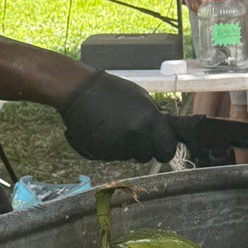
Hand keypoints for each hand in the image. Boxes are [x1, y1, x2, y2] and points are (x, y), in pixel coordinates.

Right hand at [59, 71, 177, 162]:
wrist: (79, 91)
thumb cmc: (111, 91)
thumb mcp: (141, 98)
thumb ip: (155, 118)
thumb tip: (165, 134)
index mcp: (150, 120)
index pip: (168, 149)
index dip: (163, 148)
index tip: (159, 144)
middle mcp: (136, 134)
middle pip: (148, 156)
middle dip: (142, 148)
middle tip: (131, 132)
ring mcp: (118, 145)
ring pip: (129, 157)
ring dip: (125, 147)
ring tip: (114, 127)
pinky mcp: (102, 152)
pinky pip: (113, 156)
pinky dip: (110, 148)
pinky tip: (104, 132)